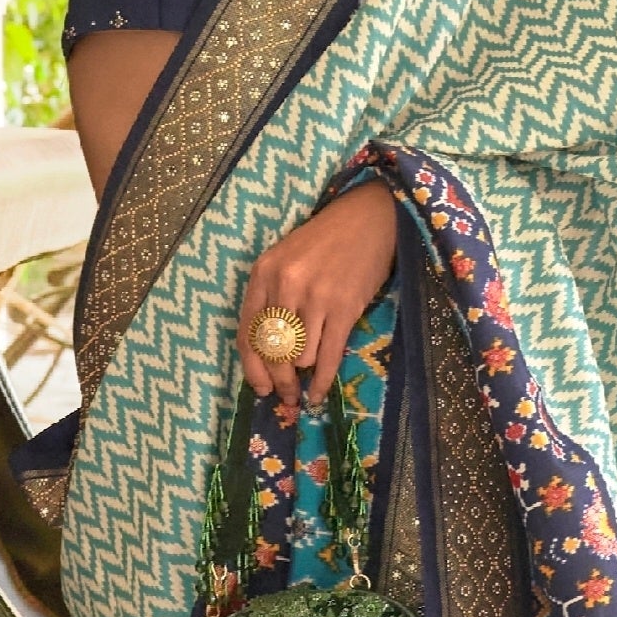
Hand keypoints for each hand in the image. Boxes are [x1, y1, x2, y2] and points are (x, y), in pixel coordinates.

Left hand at [238, 178, 397, 411]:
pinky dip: (322, 380)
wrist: (368, 219)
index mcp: (263, 273)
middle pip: (272, 350)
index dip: (252, 367)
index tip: (259, 388)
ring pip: (299, 356)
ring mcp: (315, 297)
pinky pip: (328, 356)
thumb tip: (269, 351)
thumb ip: (272, 298)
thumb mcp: (285, 260)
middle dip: (277, 381)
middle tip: (284, 397)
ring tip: (304, 387)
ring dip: (302, 376)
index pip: (248, 332)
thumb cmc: (325, 241)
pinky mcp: (344, 307)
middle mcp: (285, 285)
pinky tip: (318, 393)